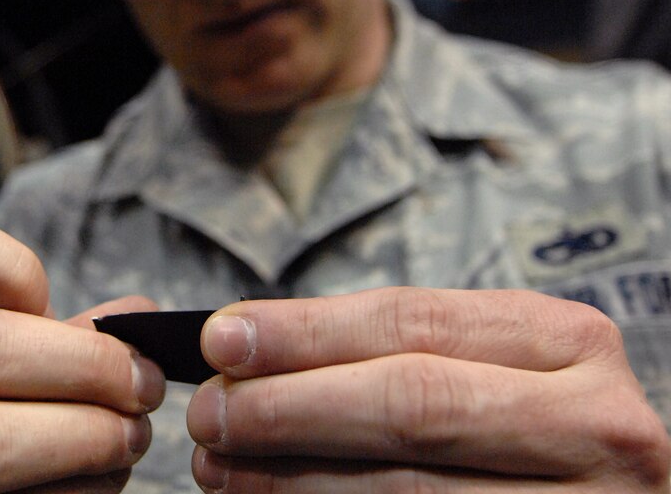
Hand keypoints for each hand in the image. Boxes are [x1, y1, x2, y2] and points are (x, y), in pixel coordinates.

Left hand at [186, 287, 670, 491]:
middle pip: (411, 403)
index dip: (307, 331)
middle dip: (291, 406)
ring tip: (221, 465)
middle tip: (208, 411)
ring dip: (293, 478)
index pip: (412, 323)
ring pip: (410, 490)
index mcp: (566, 342)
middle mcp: (593, 422)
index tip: (223, 337)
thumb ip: (397, 355)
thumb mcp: (487, 366)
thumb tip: (252, 350)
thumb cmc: (532, 427)